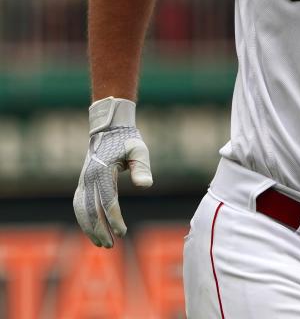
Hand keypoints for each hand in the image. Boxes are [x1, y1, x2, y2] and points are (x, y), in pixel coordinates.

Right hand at [73, 97, 152, 247]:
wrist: (109, 128)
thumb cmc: (127, 139)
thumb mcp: (138, 150)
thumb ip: (141, 168)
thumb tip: (146, 186)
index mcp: (102, 171)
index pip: (107, 201)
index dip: (114, 219)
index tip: (122, 233)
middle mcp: (88, 178)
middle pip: (90, 210)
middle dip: (99, 230)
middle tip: (110, 246)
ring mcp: (83, 180)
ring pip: (81, 210)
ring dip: (88, 228)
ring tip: (100, 243)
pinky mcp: (82, 182)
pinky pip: (79, 204)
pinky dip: (83, 219)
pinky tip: (92, 230)